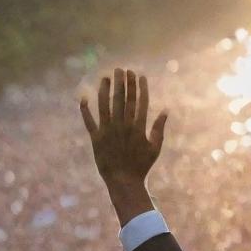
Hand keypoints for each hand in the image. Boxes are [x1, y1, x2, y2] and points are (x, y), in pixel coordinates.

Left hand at [80, 68, 167, 224]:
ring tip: (106, 77)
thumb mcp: (155, 148)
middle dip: (123, 82)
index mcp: (138, 127)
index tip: (138, 74)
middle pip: (123, 99)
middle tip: (121, 69)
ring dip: (105, 89)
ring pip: (105, 105)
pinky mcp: (96, 139)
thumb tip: (166, 110)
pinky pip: (89, 121)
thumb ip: (159, 128)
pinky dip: (85, 109)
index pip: (139, 101)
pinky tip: (83, 97)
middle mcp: (123, 126)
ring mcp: (108, 131)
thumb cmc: (142, 166)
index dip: (139, 87)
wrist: (124, 182)